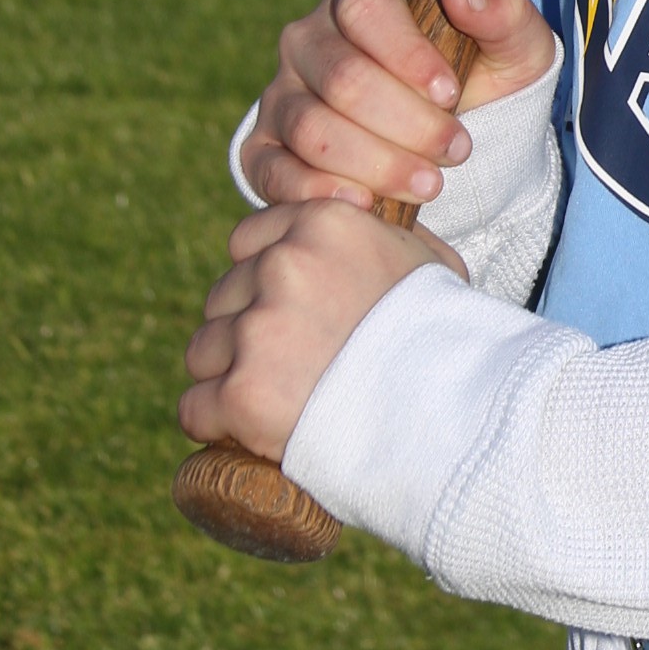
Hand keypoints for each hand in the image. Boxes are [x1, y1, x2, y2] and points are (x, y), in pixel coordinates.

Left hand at [178, 200, 465, 465]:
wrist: (453, 414)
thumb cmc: (451, 340)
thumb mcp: (433, 265)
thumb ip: (389, 238)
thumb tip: (376, 217)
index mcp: (325, 224)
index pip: (248, 240)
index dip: (262, 281)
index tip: (286, 314)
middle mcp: (283, 266)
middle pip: (223, 297)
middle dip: (244, 330)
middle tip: (287, 366)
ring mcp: (258, 330)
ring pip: (203, 351)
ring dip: (227, 376)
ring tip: (271, 402)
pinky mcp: (241, 393)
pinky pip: (194, 408)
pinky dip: (214, 425)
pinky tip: (242, 432)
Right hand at [245, 0, 558, 211]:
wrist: (451, 149)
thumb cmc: (480, 83)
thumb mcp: (514, 49)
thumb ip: (504, 12)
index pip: (364, 7)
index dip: (407, 53)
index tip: (452, 93)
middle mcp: (307, 40)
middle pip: (341, 78)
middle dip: (407, 123)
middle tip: (457, 151)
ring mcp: (280, 97)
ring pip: (313, 129)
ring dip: (377, 164)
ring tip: (430, 184)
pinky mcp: (264, 152)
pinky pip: (273, 172)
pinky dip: (319, 193)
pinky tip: (368, 205)